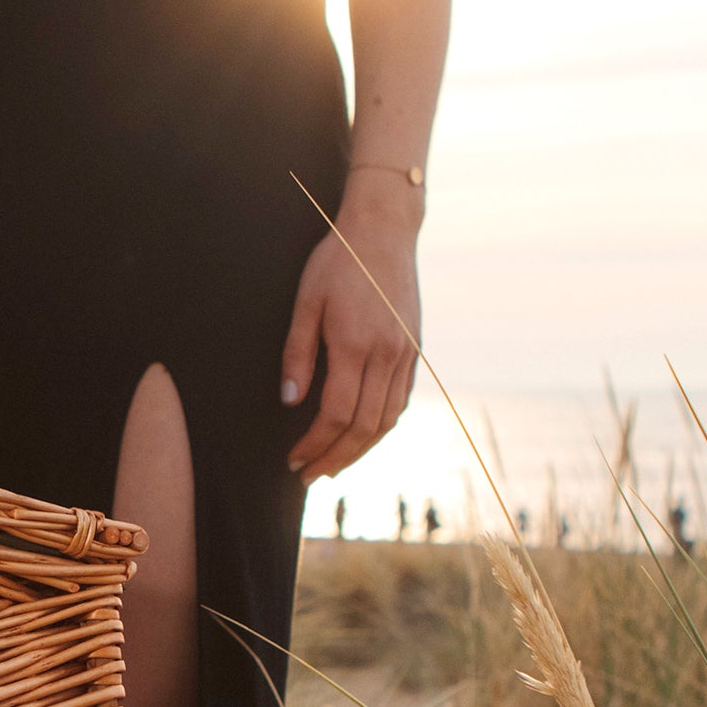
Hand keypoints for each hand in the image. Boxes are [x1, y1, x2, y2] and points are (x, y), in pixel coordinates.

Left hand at [279, 191, 421, 478]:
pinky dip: (381, 425)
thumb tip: (291, 402)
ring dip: (360, 449)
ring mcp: (405, 354)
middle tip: (310, 475)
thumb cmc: (338, 261)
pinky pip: (401, 401)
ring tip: (333, 464)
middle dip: (335, 458)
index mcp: (356, 344)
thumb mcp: (306, 301)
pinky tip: (362, 434)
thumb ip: (298, 354)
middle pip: (364, 427)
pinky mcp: (414, 350)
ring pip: (387, 420)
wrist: (385, 231)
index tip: (294, 459)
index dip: (314, 444)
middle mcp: (387, 355)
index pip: (337, 414)